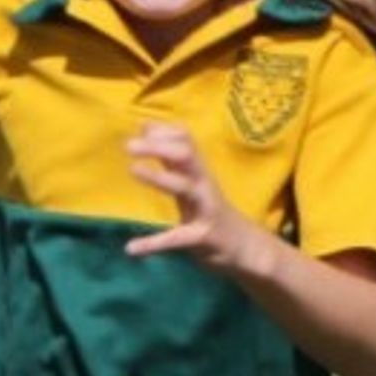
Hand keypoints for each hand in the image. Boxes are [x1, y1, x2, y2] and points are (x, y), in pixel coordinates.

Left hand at [123, 122, 269, 277]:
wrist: (246, 247)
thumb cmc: (211, 210)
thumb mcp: (193, 181)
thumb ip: (170, 158)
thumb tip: (145, 127)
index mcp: (198, 171)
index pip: (185, 139)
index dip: (164, 130)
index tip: (141, 128)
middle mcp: (203, 183)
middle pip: (186, 154)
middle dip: (158, 146)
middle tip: (128, 146)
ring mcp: (205, 209)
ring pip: (184, 186)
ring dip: (159, 178)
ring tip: (133, 170)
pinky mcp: (203, 237)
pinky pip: (176, 238)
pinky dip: (153, 244)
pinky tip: (132, 248)